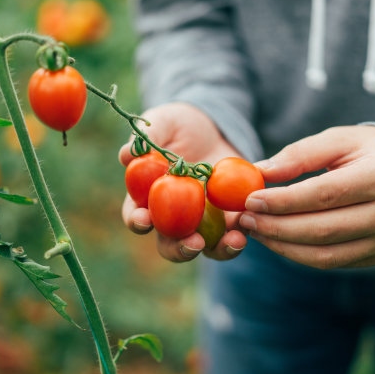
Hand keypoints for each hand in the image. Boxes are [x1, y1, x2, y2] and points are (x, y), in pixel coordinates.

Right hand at [118, 102, 246, 261]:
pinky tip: (248, 227)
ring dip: (218, 250)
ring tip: (233, 242)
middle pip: (169, 244)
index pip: (136, 216)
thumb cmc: (178, 125)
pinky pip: (233, 233)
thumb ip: (146, 138)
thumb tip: (126, 155)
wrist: (213, 126)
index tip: (144, 220)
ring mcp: (201, 221)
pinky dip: (240, 236)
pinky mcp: (228, 217)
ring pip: (205, 246)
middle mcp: (172, 217)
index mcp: (147, 198)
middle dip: (179, 249)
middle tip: (193, 244)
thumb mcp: (163, 123)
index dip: (137, 221)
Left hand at [239, 126, 374, 268]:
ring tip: (256, 230)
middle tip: (245, 219)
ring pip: (324, 255)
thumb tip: (261, 171)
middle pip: (322, 229)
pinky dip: (298, 254)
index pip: (324, 194)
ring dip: (282, 245)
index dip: (284, 201)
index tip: (251, 199)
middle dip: (276, 227)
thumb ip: (300, 154)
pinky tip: (277, 239)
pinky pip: (331, 262)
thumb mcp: (339, 139)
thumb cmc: (369, 152)